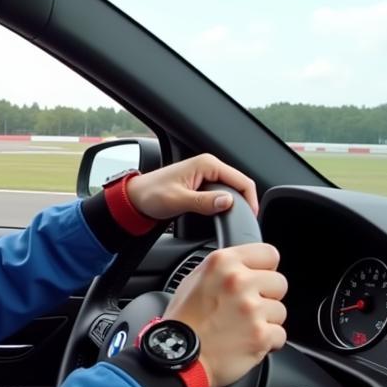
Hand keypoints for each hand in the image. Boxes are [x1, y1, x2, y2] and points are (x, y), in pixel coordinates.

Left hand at [125, 154, 258, 221]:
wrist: (135, 197)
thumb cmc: (150, 195)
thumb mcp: (177, 200)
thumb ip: (203, 202)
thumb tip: (227, 202)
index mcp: (207, 164)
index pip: (242, 180)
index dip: (251, 200)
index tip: (251, 217)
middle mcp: (209, 166)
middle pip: (240, 185)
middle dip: (244, 203)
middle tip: (242, 223)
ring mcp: (207, 175)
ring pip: (232, 190)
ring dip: (235, 204)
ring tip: (234, 221)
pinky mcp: (203, 184)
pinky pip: (223, 193)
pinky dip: (226, 204)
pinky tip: (224, 215)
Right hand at [164, 243, 287, 386]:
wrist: (177, 356)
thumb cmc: (182, 321)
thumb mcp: (194, 280)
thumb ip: (224, 269)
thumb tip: (247, 267)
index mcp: (222, 263)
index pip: (269, 254)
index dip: (264, 269)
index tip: (258, 280)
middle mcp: (239, 281)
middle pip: (279, 283)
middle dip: (266, 296)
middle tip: (245, 309)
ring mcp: (252, 309)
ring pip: (280, 311)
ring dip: (265, 321)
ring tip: (241, 328)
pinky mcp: (261, 335)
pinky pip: (280, 335)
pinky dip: (266, 342)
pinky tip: (245, 341)